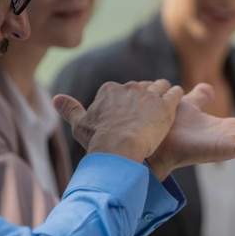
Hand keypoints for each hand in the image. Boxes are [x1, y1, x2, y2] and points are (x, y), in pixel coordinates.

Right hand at [53, 80, 183, 162]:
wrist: (118, 149)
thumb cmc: (98, 140)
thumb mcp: (80, 125)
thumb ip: (69, 109)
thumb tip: (56, 99)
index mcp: (109, 90)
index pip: (121, 90)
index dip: (127, 99)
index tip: (130, 111)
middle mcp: (129, 87)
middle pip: (141, 87)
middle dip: (145, 96)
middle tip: (150, 110)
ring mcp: (148, 95)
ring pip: (159, 86)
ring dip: (163, 91)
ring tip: (167, 98)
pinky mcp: (165, 105)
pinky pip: (174, 93)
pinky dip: (176, 94)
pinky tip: (179, 97)